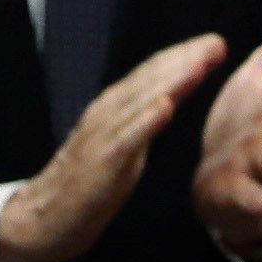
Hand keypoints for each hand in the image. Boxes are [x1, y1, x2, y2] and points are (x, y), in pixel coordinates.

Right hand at [0, 33, 223, 261]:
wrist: (44, 218)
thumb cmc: (87, 185)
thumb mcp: (122, 146)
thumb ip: (141, 123)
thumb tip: (167, 103)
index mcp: (114, 108)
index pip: (152, 74)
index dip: (183, 57)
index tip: (215, 45)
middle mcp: (107, 113)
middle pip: (150, 78)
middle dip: (185, 59)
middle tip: (216, 44)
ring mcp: (102, 135)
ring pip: (141, 101)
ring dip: (172, 81)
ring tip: (199, 64)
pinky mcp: (100, 163)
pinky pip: (126, 139)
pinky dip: (145, 121)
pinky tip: (165, 108)